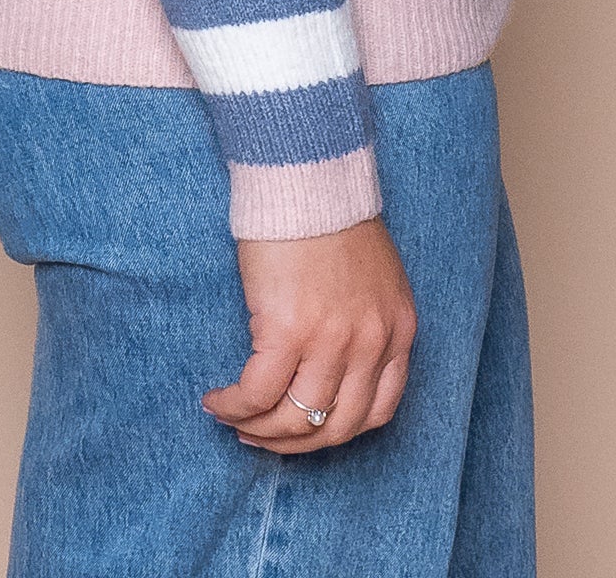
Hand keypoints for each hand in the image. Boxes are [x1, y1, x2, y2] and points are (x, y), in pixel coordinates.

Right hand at [202, 217, 416, 452]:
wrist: (309, 174)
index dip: (334, 431)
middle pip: (334, 427)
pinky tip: (217, 401)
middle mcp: (371, 343)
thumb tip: (328, 363)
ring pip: (295, 418)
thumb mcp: (373, 277)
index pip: (376, 410)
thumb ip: (364, 321)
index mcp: (398, 330)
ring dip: (258, 429)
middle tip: (260, 436)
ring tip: (233, 420)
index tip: (304, 429)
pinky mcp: (288, 330)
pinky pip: (257, 393)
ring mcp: (332, 341)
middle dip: (293, 442)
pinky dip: (234, 406)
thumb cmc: (332, 215)